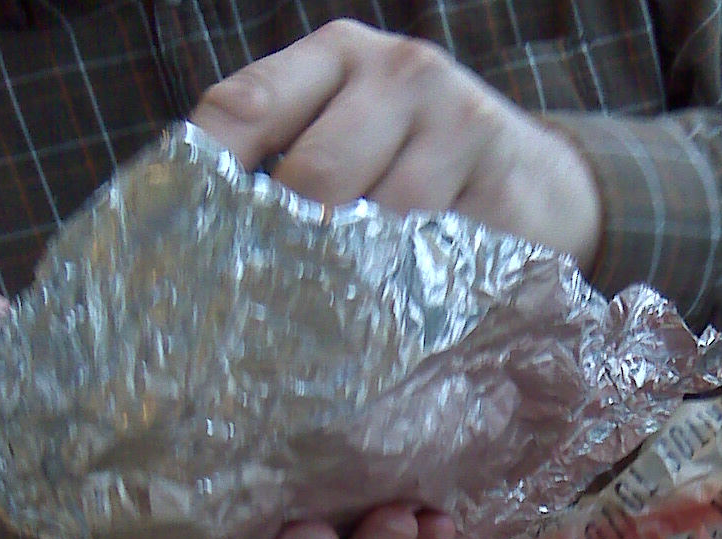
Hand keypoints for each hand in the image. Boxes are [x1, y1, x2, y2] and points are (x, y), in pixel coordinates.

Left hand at [191, 21, 602, 270]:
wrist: (539, 184)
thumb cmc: (420, 168)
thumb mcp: (353, 138)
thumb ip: (286, 159)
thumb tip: (194, 230)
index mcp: (337, 55)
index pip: (246, 104)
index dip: (209, 173)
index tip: (181, 239)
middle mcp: (394, 72)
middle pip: (313, 171)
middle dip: (293, 240)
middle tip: (276, 295)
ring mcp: (452, 119)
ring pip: (379, 217)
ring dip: (358, 271)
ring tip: (349, 301)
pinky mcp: (499, 176)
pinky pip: (437, 245)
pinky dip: (411, 281)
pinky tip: (403, 298)